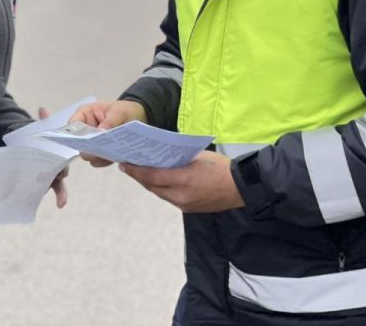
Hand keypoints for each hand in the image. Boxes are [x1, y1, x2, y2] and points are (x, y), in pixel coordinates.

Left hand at [39, 107, 68, 207]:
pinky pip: (57, 191)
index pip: (64, 154)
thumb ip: (43, 122)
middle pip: (62, 169)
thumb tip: (43, 110)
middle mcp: (58, 162)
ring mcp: (54, 174)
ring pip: (60, 182)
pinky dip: (61, 197)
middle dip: (60, 172)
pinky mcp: (48, 183)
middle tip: (58, 174)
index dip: (64, 157)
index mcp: (58, 151)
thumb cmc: (35, 141)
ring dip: (62, 191)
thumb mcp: (38, 131)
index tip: (63, 161)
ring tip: (62, 199)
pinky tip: (61, 204)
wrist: (26, 151)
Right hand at [69, 100, 146, 166]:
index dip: (75, 135)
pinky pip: (99, 160)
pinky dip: (106, 160)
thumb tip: (101, 132)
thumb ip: (110, 121)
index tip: (84, 141)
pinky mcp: (100, 152)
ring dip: (98, 156)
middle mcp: (85, 130)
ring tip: (109, 155)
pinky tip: (115, 157)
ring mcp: (92, 143)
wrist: (137, 118)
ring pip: (88, 154)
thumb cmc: (124, 110)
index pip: (72, 126)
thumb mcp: (119, 112)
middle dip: (88, 148)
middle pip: (79, 143)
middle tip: (98, 151)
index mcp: (85, 115)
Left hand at [120, 151, 244, 212]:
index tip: (124, 163)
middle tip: (127, 165)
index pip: (152, 176)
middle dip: (138, 176)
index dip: (135, 170)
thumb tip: (158, 157)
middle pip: (152, 186)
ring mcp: (184, 204)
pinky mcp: (188, 209)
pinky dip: (160, 188)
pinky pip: (168, 198)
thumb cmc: (220, 167)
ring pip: (159, 193)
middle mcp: (181, 195)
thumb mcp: (197, 157)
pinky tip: (157, 180)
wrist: (241, 188)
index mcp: (184, 179)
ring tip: (139, 172)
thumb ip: (177, 158)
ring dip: (148, 183)